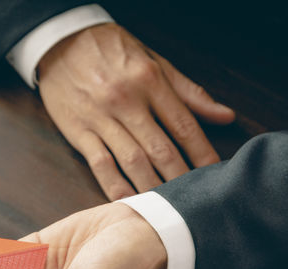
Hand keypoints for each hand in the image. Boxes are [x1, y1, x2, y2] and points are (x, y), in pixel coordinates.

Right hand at [36, 23, 234, 199]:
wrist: (61, 41)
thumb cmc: (111, 50)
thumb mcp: (154, 61)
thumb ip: (189, 92)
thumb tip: (226, 115)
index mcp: (150, 80)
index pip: (183, 125)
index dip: (202, 153)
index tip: (215, 175)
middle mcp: (126, 100)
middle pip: (160, 148)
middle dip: (180, 177)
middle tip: (193, 200)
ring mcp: (100, 118)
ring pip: (132, 161)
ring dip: (152, 188)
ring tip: (167, 208)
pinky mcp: (78, 131)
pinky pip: (100, 164)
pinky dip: (115, 187)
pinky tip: (129, 203)